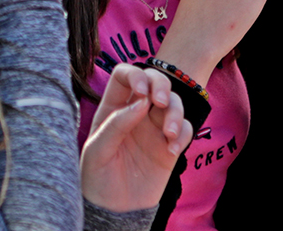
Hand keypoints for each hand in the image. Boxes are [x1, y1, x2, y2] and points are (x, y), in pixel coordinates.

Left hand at [80, 65, 192, 212]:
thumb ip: (116, 124)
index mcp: (113, 107)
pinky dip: (183, 134)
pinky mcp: (170, 145)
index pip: (124, 75)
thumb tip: (142, 101)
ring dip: (176, 112)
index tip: (142, 91)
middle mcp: (136, 112)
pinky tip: (171, 150)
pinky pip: (185, 129)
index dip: (136, 75)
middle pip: (155, 81)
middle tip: (160, 103)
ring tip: (168, 135)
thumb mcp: (97, 150)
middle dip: (162, 85)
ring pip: (174, 102)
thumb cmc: (97, 176)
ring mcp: (154, 127)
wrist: (113, 208)